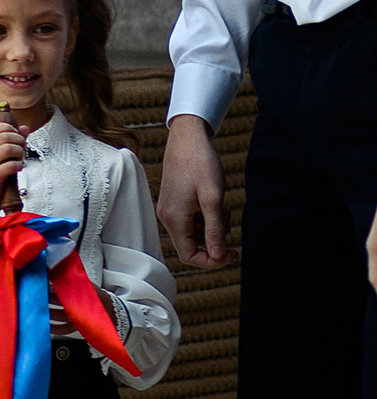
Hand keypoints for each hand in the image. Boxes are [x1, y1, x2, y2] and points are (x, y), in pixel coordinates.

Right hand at [0, 116, 27, 209]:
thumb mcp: (2, 156)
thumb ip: (14, 140)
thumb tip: (25, 128)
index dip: (9, 128)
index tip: (16, 136)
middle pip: (4, 136)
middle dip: (19, 141)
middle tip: (22, 149)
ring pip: (8, 148)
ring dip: (19, 153)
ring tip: (20, 158)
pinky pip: (10, 165)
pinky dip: (19, 165)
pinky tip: (18, 168)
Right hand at [160, 112, 231, 267]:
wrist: (187, 137)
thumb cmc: (200, 163)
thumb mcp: (213, 199)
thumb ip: (214, 230)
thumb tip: (218, 256)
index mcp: (174, 218)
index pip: (189, 255)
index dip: (211, 260)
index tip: (231, 253)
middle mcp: (167, 216)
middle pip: (191, 245)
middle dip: (214, 241)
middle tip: (230, 224)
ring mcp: (169, 208)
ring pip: (192, 232)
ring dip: (210, 227)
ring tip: (223, 209)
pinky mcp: (173, 200)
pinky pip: (189, 220)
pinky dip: (204, 217)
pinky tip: (214, 203)